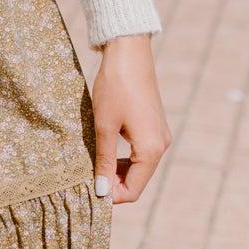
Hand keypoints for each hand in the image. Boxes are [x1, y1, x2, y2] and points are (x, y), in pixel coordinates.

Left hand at [91, 33, 170, 204]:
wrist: (129, 52)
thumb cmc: (115, 88)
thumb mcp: (103, 127)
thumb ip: (103, 161)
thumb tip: (100, 191)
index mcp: (151, 150)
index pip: (133, 190)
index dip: (110, 195)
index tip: (88, 187)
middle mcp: (161, 146)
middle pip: (137, 181)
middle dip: (113, 183)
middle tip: (87, 176)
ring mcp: (160, 136)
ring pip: (139, 167)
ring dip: (116, 171)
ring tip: (93, 162)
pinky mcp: (155, 126)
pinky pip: (141, 153)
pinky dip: (123, 158)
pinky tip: (105, 150)